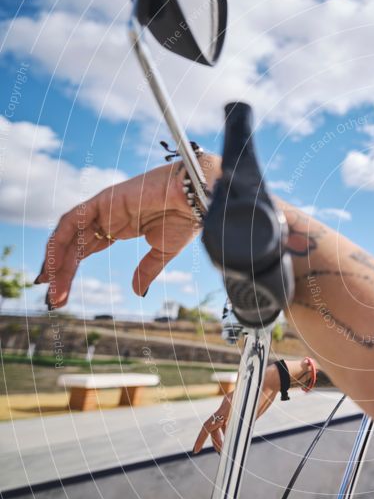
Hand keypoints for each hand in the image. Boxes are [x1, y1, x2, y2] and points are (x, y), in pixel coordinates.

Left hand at [34, 155, 219, 307]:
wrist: (197, 199)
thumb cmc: (186, 218)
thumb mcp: (163, 252)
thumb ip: (146, 270)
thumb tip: (137, 292)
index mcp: (120, 227)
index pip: (86, 250)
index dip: (70, 271)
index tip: (61, 295)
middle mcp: (107, 217)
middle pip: (74, 247)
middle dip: (61, 272)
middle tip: (54, 299)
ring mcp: (103, 208)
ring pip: (69, 236)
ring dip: (57, 261)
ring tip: (51, 287)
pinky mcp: (102, 200)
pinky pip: (72, 221)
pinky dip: (59, 241)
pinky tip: (54, 264)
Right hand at [193, 365, 280, 453]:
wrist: (270, 380)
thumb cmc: (263, 393)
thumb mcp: (253, 410)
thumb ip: (241, 422)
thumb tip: (233, 437)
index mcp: (227, 406)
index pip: (208, 425)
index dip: (201, 438)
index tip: (196, 450)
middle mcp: (226, 405)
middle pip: (213, 427)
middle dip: (216, 441)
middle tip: (222, 453)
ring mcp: (230, 405)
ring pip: (220, 424)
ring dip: (221, 437)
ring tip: (226, 448)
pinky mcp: (236, 406)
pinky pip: (227, 420)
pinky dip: (227, 430)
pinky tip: (232, 437)